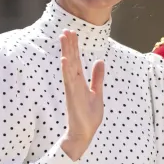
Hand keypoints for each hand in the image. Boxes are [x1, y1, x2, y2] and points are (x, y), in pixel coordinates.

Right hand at [59, 30, 104, 160]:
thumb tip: (99, 61)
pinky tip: (65, 59)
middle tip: (66, 30)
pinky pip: (69, 80)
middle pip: (72, 60)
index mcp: (80, 81)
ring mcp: (72, 88)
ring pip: (69, 66)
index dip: (74, 47)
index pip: (77, 60)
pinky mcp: (72, 96)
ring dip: (67, 52)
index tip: (72, 33)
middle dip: (69, 45)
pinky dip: (67, 69)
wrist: (84, 133)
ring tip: (64, 38)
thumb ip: (97, 77)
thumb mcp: (97, 93)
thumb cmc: (88, 115)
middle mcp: (74, 82)